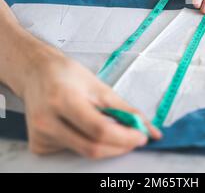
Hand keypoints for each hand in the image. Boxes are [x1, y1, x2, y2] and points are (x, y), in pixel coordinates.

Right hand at [21, 41, 161, 158]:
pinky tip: (81, 127)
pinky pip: (71, 152)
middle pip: (92, 148)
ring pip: (83, 152)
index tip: (140, 136)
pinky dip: (85, 142)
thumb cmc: (65, 74)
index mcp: (64, 99)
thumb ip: (124, 109)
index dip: (125, 137)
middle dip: (119, 146)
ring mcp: (40, 135)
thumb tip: (148, 128)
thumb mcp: (98, 86)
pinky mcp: (38, 145)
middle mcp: (47, 120)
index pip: (99, 130)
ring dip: (103, 144)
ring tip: (102, 123)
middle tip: (132, 137)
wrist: (36, 73)